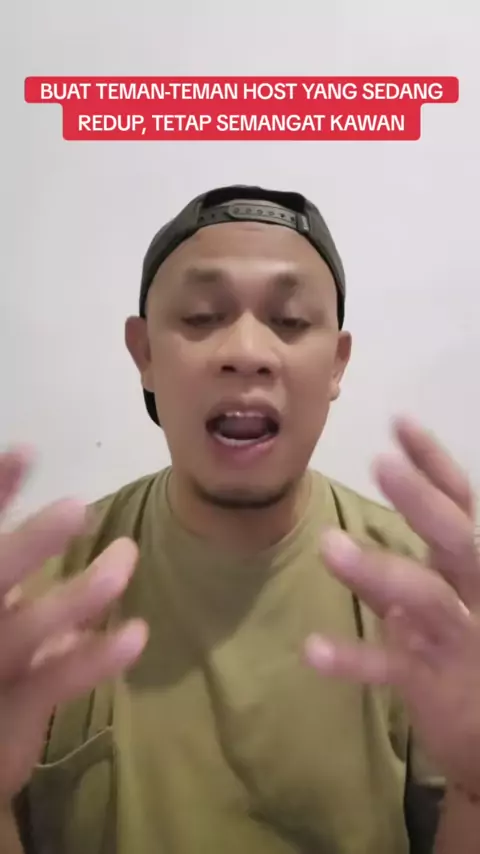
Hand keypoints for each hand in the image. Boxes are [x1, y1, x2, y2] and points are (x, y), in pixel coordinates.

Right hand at [0, 448, 147, 802]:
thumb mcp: (5, 613)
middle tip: (77, 507)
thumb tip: (74, 527)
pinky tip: (137, 634)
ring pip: (24, 632)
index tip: (26, 452)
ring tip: (125, 558)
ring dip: (77, 594)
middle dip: (29, 544)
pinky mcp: (11, 713)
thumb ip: (20, 576)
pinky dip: (94, 658)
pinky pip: (54, 683)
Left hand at [305, 417, 479, 795]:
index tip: (399, 421)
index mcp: (473, 567)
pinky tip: (312, 650)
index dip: (434, 463)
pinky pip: (393, 668)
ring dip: (379, 570)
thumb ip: (405, 566)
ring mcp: (459, 640)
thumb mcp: (438, 600)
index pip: (461, 503)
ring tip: (328, 546)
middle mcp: (476, 594)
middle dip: (420, 500)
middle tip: (380, 462)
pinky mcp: (435, 685)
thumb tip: (357, 524)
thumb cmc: (461, 654)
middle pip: (456, 538)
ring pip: (427, 598)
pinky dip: (354, 658)